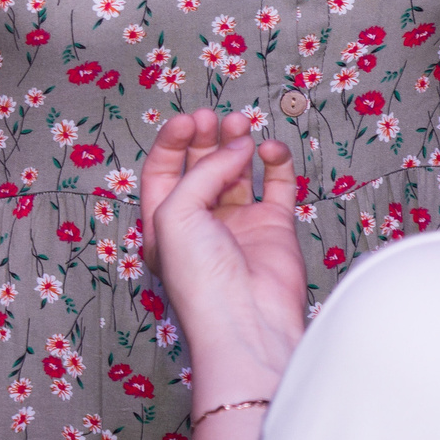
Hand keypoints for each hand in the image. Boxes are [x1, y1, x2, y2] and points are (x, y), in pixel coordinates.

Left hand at [138, 111, 305, 405]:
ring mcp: (238, 224)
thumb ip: (204, 171)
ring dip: (239, 144)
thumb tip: (240, 146)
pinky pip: (275, 184)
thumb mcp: (176, 215)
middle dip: (207, 138)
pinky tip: (269, 150)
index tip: (189, 119)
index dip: (174, 142)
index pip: (163, 171)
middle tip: (217, 118)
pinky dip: (275, 162)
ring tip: (242, 127)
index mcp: (164, 225)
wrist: (247, 321)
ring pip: (237, 170)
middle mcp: (200, 223)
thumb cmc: (200, 279)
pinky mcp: (274, 225)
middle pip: (200, 166)